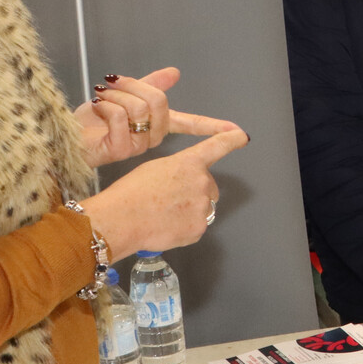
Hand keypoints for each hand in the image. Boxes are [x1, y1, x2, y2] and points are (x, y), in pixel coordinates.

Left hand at [76, 66, 240, 167]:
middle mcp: (150, 138)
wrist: (60, 137)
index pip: (191, 125)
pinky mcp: (120, 150)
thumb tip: (174, 72)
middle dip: (132, 84)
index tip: (238, 132)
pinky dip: (104, 105)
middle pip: (158, 100)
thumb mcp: (122, 95)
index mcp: (155, 125)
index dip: (214, 126)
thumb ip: (149, 84)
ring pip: (139, 107)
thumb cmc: (88, 122)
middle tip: (111, 84)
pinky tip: (95, 109)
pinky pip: (121, 116)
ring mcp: (137, 145)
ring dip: (114, 94)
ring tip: (99, 97)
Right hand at [78, 127, 247, 259]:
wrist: (120, 219)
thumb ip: (178, 170)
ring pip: (203, 208)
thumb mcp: (155, 168)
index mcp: (189, 163)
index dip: (232, 139)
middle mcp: (202, 182)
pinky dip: (185, 227)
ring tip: (164, 213)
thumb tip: (185, 181)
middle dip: (196, 192)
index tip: (242, 136)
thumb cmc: (131, 192)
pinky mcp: (199, 228)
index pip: (217, 146)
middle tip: (171, 199)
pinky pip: (197, 226)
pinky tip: (166, 226)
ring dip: (190, 210)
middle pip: (209, 186)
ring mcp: (203, 207)